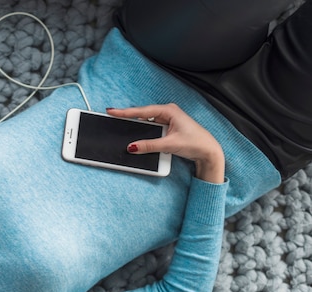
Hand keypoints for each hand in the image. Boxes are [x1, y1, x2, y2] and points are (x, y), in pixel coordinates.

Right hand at [107, 104, 224, 183]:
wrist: (209, 151)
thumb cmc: (196, 143)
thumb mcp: (169, 145)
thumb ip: (149, 145)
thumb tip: (132, 147)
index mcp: (169, 110)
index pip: (142, 111)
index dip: (125, 112)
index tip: (112, 111)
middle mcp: (168, 112)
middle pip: (143, 115)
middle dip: (129, 117)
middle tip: (114, 117)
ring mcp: (169, 120)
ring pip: (147, 122)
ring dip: (138, 126)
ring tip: (123, 126)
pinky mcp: (169, 128)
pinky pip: (152, 128)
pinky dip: (145, 132)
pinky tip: (138, 135)